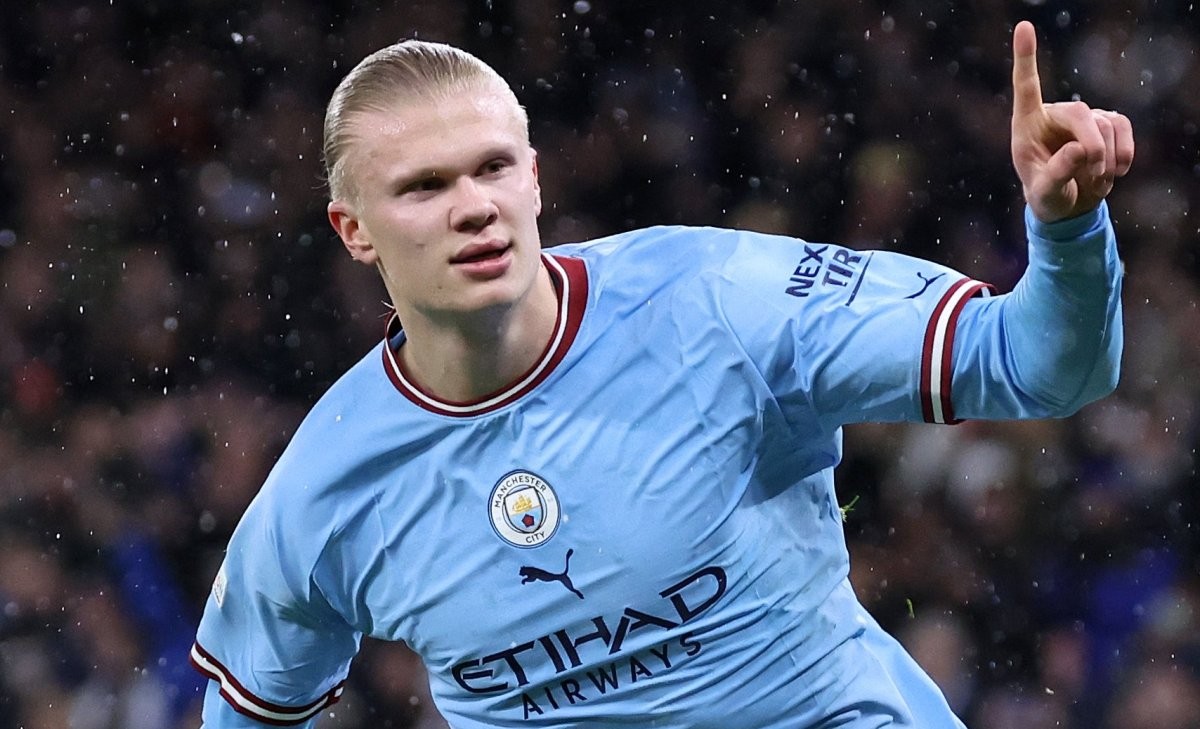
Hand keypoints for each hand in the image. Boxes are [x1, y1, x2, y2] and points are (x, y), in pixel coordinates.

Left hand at [1010, 21, 1133, 222]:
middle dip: (1093, 147)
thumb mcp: (1044, 194)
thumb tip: (1080, 150)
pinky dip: (1124, 154)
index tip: (1024, 27)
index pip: (1026, 87)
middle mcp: (1055, 114)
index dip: (1025, 58)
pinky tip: (1115, 172)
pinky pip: (1124, 128)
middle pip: (1081, 114)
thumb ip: (1056, 175)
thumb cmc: (1047, 196)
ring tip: (1094, 182)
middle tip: (1094, 174)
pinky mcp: (1108, 122)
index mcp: (1027, 125)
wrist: (1068, 204)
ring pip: (1106, 125)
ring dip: (1106, 160)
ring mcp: (1084, 116)